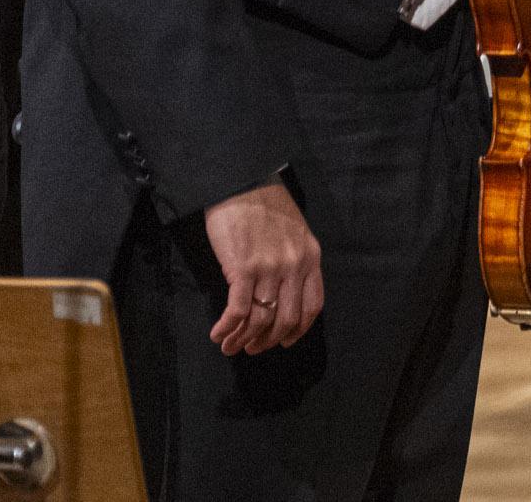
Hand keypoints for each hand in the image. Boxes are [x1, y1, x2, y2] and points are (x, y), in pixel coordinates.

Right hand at [202, 181, 323, 355]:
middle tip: (252, 348)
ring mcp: (269, 268)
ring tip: (229, 346)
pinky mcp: (242, 268)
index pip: (312, 306)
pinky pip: (238, 310)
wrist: (242, 182)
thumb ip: (297, 260)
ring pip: (260, 319)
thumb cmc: (265, 205)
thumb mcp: (296, 231)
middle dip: (267, 341)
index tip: (283, 341)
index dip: (297, 330)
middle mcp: (294, 265)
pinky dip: (227, 328)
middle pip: (286, 319)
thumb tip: (286, 293)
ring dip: (243, 339)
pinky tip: (218, 333)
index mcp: (310, 257)